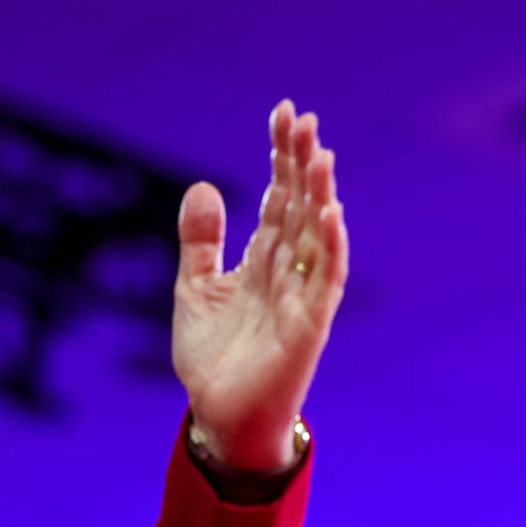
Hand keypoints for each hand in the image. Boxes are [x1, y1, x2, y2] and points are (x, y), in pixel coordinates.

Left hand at [171, 99, 348, 471]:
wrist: (218, 414)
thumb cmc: (213, 355)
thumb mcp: (195, 288)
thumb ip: (201, 241)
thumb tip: (202, 186)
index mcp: (263, 259)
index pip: (277, 196)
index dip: (280, 156)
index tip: (281, 112)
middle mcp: (288, 271)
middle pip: (300, 206)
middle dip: (301, 163)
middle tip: (301, 117)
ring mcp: (302, 297)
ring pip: (317, 235)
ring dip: (320, 194)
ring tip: (319, 153)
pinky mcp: (308, 328)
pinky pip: (324, 282)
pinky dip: (331, 248)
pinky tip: (331, 214)